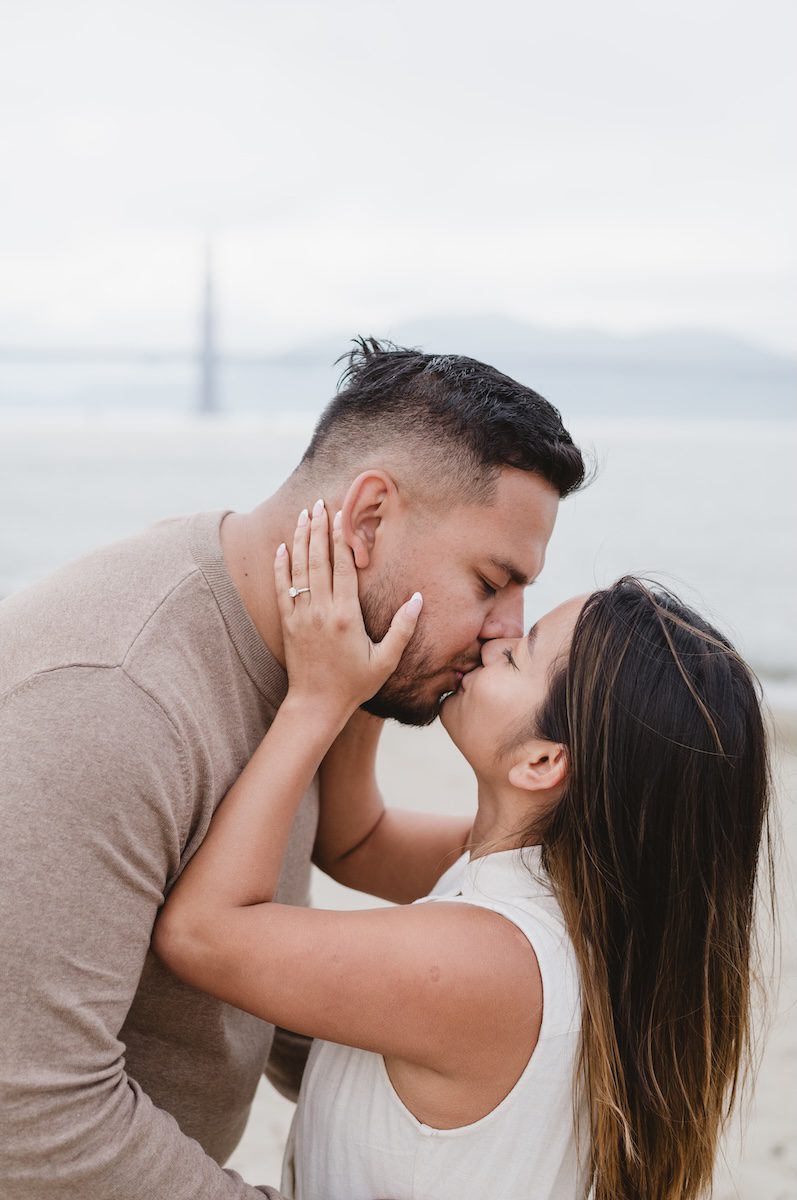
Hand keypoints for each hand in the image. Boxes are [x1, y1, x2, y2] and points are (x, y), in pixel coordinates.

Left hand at [274, 499, 422, 720]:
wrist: (316, 704)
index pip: (343, 568)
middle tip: (319, 504)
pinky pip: (282, 588)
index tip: (341, 516)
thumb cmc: (354, 684)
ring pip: (298, 569)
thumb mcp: (386, 660)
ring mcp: (301, 616)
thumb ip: (403, 628)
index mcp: (346, 616)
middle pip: (318, 560)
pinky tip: (283, 547)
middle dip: (318, 529)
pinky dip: (281, 566)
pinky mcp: (287, 624)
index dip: (342, 539)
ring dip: (301, 539)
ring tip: (303, 515)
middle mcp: (321, 611)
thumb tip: (417, 599)